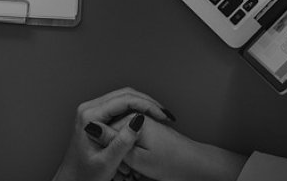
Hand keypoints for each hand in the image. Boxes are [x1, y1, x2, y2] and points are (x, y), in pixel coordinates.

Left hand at [52, 88, 175, 180]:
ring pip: (123, 97)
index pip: (123, 101)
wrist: (72, 179)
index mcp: (89, 116)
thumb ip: (122, 142)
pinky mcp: (96, 115)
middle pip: (124, 94)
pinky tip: (147, 117)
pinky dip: (136, 108)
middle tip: (165, 114)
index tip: (162, 116)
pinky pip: (119, 105)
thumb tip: (139, 120)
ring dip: (143, 104)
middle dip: (147, 102)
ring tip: (160, 115)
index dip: (146, 105)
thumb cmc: (86, 175)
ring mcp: (92, 110)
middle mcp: (89, 108)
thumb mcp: (107, 163)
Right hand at [107, 116, 246, 180]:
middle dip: (115, 151)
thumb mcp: (136, 158)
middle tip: (126, 171)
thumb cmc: (171, 163)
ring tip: (132, 170)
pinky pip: (131, 139)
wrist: (194, 164)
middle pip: (112, 131)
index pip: (103, 129)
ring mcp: (143, 121)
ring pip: (122, 137)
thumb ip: (113, 142)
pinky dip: (132, 152)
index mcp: (132, 118)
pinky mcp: (148, 128)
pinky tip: (138, 164)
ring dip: (124, 153)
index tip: (115, 165)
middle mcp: (137, 115)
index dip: (106, 149)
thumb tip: (92, 127)